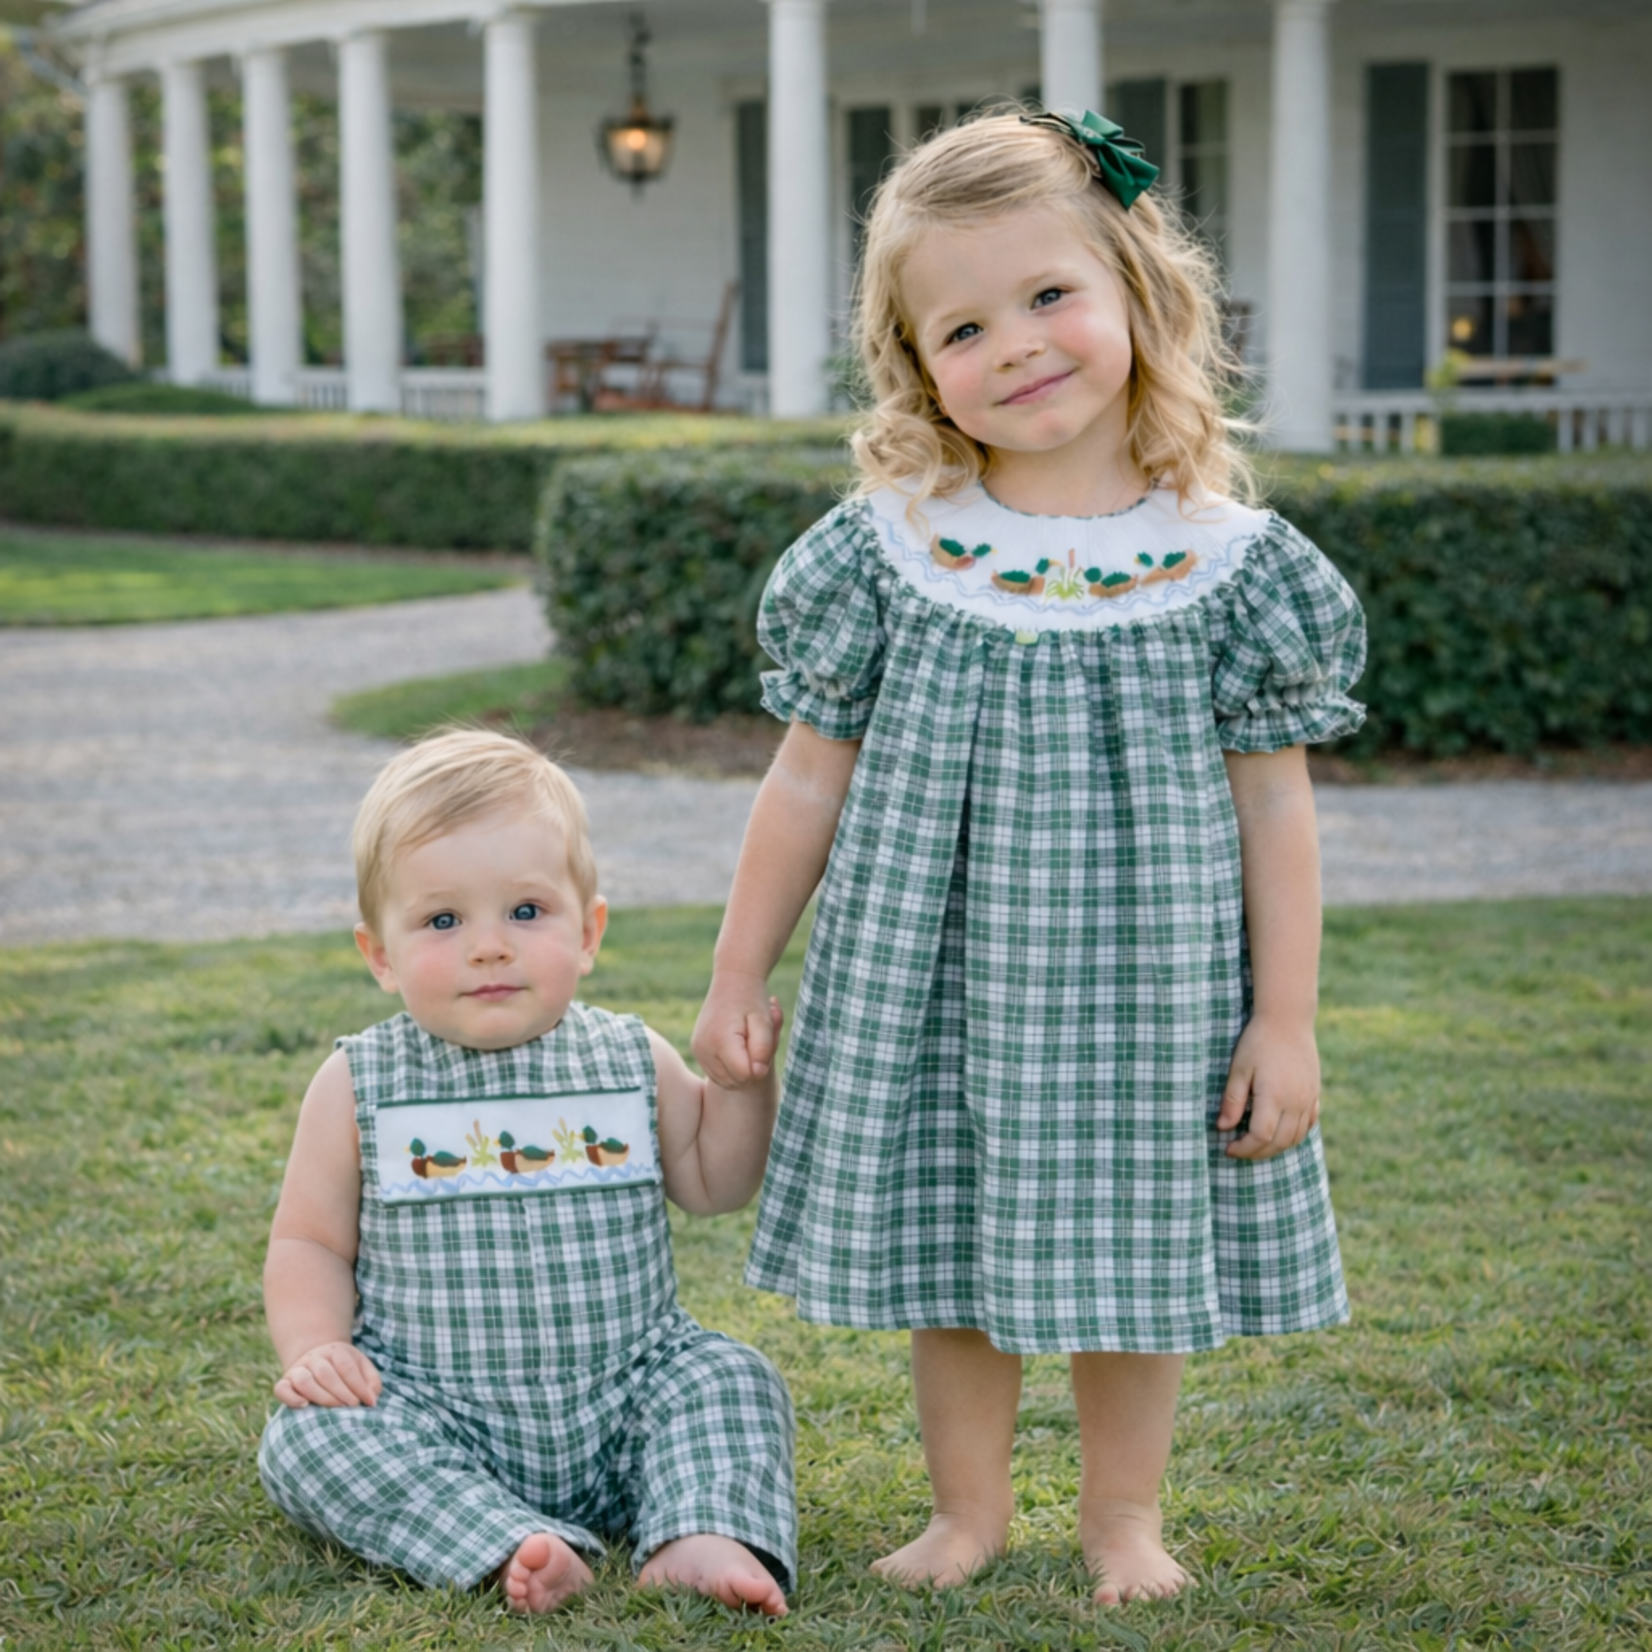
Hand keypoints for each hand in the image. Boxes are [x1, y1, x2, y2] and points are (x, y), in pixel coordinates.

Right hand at [274, 1340, 381, 1408]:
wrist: (317, 1362)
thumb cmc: (344, 1370)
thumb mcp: (361, 1367)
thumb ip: (371, 1380)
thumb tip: (373, 1398)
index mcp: (335, 1351)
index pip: (346, 1366)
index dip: (359, 1385)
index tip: (369, 1402)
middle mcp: (314, 1357)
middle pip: (325, 1373)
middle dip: (341, 1392)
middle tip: (352, 1407)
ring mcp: (297, 1369)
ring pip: (303, 1380)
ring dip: (320, 1396)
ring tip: (335, 1408)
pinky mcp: (284, 1383)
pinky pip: (281, 1389)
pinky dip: (291, 1398)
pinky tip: (304, 1406)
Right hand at [692, 972, 783, 1088]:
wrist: (732, 979)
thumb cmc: (752, 1000)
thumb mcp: (765, 1021)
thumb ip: (764, 1048)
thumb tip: (758, 1073)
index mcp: (720, 1041)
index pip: (746, 1074)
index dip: (760, 1064)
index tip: (764, 1043)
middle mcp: (704, 1049)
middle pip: (737, 1080)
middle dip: (752, 1067)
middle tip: (759, 1040)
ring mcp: (698, 1051)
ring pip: (728, 1081)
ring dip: (743, 1068)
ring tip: (748, 1041)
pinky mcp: (697, 1051)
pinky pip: (719, 1074)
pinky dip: (732, 1066)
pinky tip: (739, 1046)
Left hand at [1217, 1015, 1320, 1160]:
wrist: (1288, 1019)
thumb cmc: (1258, 1041)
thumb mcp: (1239, 1069)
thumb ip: (1232, 1100)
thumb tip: (1223, 1127)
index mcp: (1274, 1097)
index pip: (1261, 1136)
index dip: (1244, 1148)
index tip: (1229, 1148)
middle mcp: (1295, 1102)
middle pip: (1280, 1142)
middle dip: (1258, 1152)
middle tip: (1240, 1150)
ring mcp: (1308, 1098)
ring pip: (1297, 1137)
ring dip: (1277, 1147)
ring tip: (1257, 1145)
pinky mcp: (1315, 1092)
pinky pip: (1309, 1124)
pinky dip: (1295, 1135)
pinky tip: (1281, 1132)